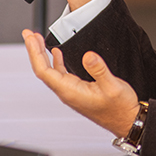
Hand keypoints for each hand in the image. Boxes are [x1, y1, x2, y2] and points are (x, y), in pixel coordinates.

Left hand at [23, 30, 140, 138]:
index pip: (44, 71)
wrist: (127, 121)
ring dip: (43, 55)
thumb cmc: (120, 108)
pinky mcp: (77, 90)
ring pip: (50, 71)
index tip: (31, 38)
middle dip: (34, 50)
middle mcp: (67, 93)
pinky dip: (56, 61)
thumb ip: (99, 70)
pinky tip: (57, 54)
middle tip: (28, 34)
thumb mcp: (113, 86)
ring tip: (38, 40)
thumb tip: (87, 56)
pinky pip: (60, 74)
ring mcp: (71, 92)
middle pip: (43, 70)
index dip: (35, 53)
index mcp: (71, 92)